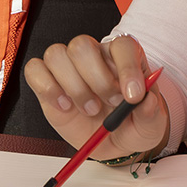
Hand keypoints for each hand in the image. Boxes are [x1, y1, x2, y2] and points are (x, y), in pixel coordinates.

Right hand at [24, 34, 167, 158]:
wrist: (112, 142)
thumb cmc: (131, 125)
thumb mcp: (150, 126)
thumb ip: (151, 114)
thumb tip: (147, 101)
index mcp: (122, 58)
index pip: (122, 46)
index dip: (127, 67)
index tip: (133, 96)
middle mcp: (94, 56)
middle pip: (83, 45)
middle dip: (96, 78)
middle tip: (109, 104)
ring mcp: (68, 66)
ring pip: (57, 54)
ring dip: (74, 86)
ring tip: (89, 110)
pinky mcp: (48, 81)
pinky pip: (35, 70)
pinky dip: (47, 88)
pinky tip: (65, 106)